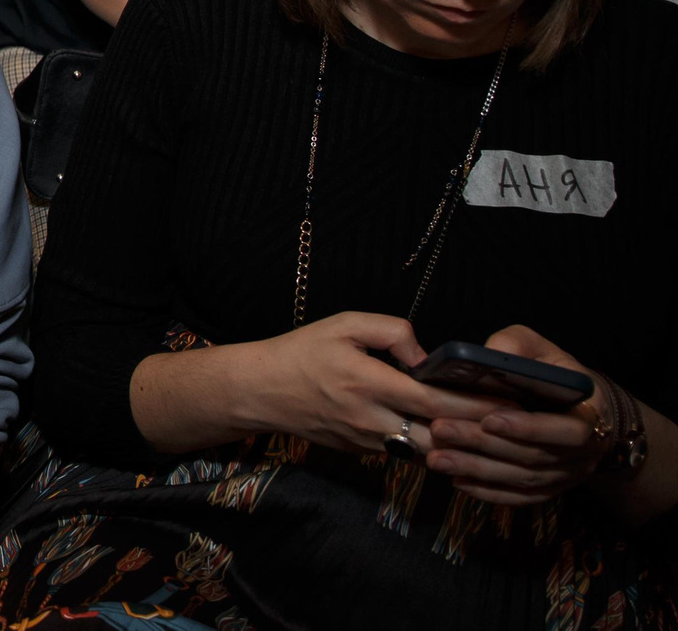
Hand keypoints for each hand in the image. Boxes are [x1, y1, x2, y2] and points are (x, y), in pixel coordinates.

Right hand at [239, 312, 506, 458]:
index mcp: (367, 382)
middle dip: (479, 430)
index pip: (434, 402)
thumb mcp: (343, 324)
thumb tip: (427, 355)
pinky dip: (432, 445)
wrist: (262, 391)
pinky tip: (452, 435)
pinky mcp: (362, 454)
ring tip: (491, 431)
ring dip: (458, 444)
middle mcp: (370, 419)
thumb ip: (391, 331)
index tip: (509, 400)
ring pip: (427, 452)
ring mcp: (367, 442)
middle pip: (439, 435)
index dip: (474, 405)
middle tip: (516, 422)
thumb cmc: (303, 351)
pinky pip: (406, 452)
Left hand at [424, 326, 616, 504]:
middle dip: (484, 444)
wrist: (584, 410)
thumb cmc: (557, 375)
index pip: (566, 430)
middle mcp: (583, 454)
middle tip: (440, 430)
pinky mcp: (549, 489)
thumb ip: (519, 345)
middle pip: (533, 456)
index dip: (529, 428)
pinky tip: (457, 482)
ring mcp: (566, 476)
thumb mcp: (544, 350)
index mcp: (590, 416)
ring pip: (522, 479)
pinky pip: (520, 497)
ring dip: (478, 470)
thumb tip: (488, 352)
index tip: (488, 419)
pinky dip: (489, 492)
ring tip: (437, 459)